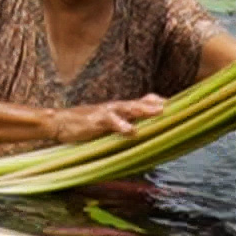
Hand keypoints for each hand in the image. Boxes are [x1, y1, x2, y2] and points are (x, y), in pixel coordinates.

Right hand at [51, 94, 165, 142]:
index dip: (157, 102)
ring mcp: (105, 113)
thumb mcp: (106, 125)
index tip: (177, 104)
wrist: (58, 122)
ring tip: (159, 112)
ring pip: (128, 108)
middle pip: (139, 103)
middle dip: (156, 105)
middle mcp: (115, 107)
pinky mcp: (95, 121)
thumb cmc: (83, 126)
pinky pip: (110, 122)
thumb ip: (122, 127)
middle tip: (174, 106)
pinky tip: (131, 131)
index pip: (142, 101)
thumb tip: (139, 134)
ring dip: (144, 110)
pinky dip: (121, 126)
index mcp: (118, 109)